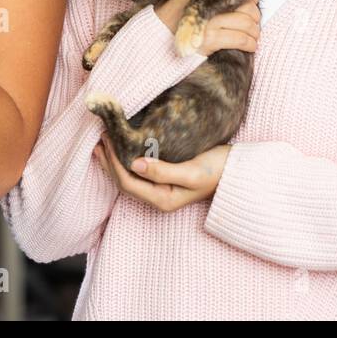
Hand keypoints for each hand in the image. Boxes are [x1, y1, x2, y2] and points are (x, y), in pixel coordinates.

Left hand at [93, 134, 230, 211]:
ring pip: (128, 177)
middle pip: (124, 182)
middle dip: (109, 161)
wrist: (237, 171)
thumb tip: (134, 163)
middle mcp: (159, 198)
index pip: (128, 182)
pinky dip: (125, 159)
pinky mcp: (164, 179)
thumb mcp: (192, 171)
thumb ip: (164, 170)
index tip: (107, 139)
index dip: (114, 162)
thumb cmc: (218, 170)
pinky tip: (121, 148)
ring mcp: (161, 189)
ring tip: (103, 142)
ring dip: (114, 160)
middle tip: (100, 138)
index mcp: (163, 199)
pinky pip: (137, 171)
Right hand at [154, 0, 259, 57]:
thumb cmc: (165, 22)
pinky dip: (249, 43)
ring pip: (245, 24)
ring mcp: (210, 26)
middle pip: (245, 9)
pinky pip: (238, 40)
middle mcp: (209, 9)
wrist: (154, 44)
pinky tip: (251, 46)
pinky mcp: (210, 42)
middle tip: (256, 21)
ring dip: (254, 31)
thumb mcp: (175, 0)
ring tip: (254, 35)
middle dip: (255, 16)